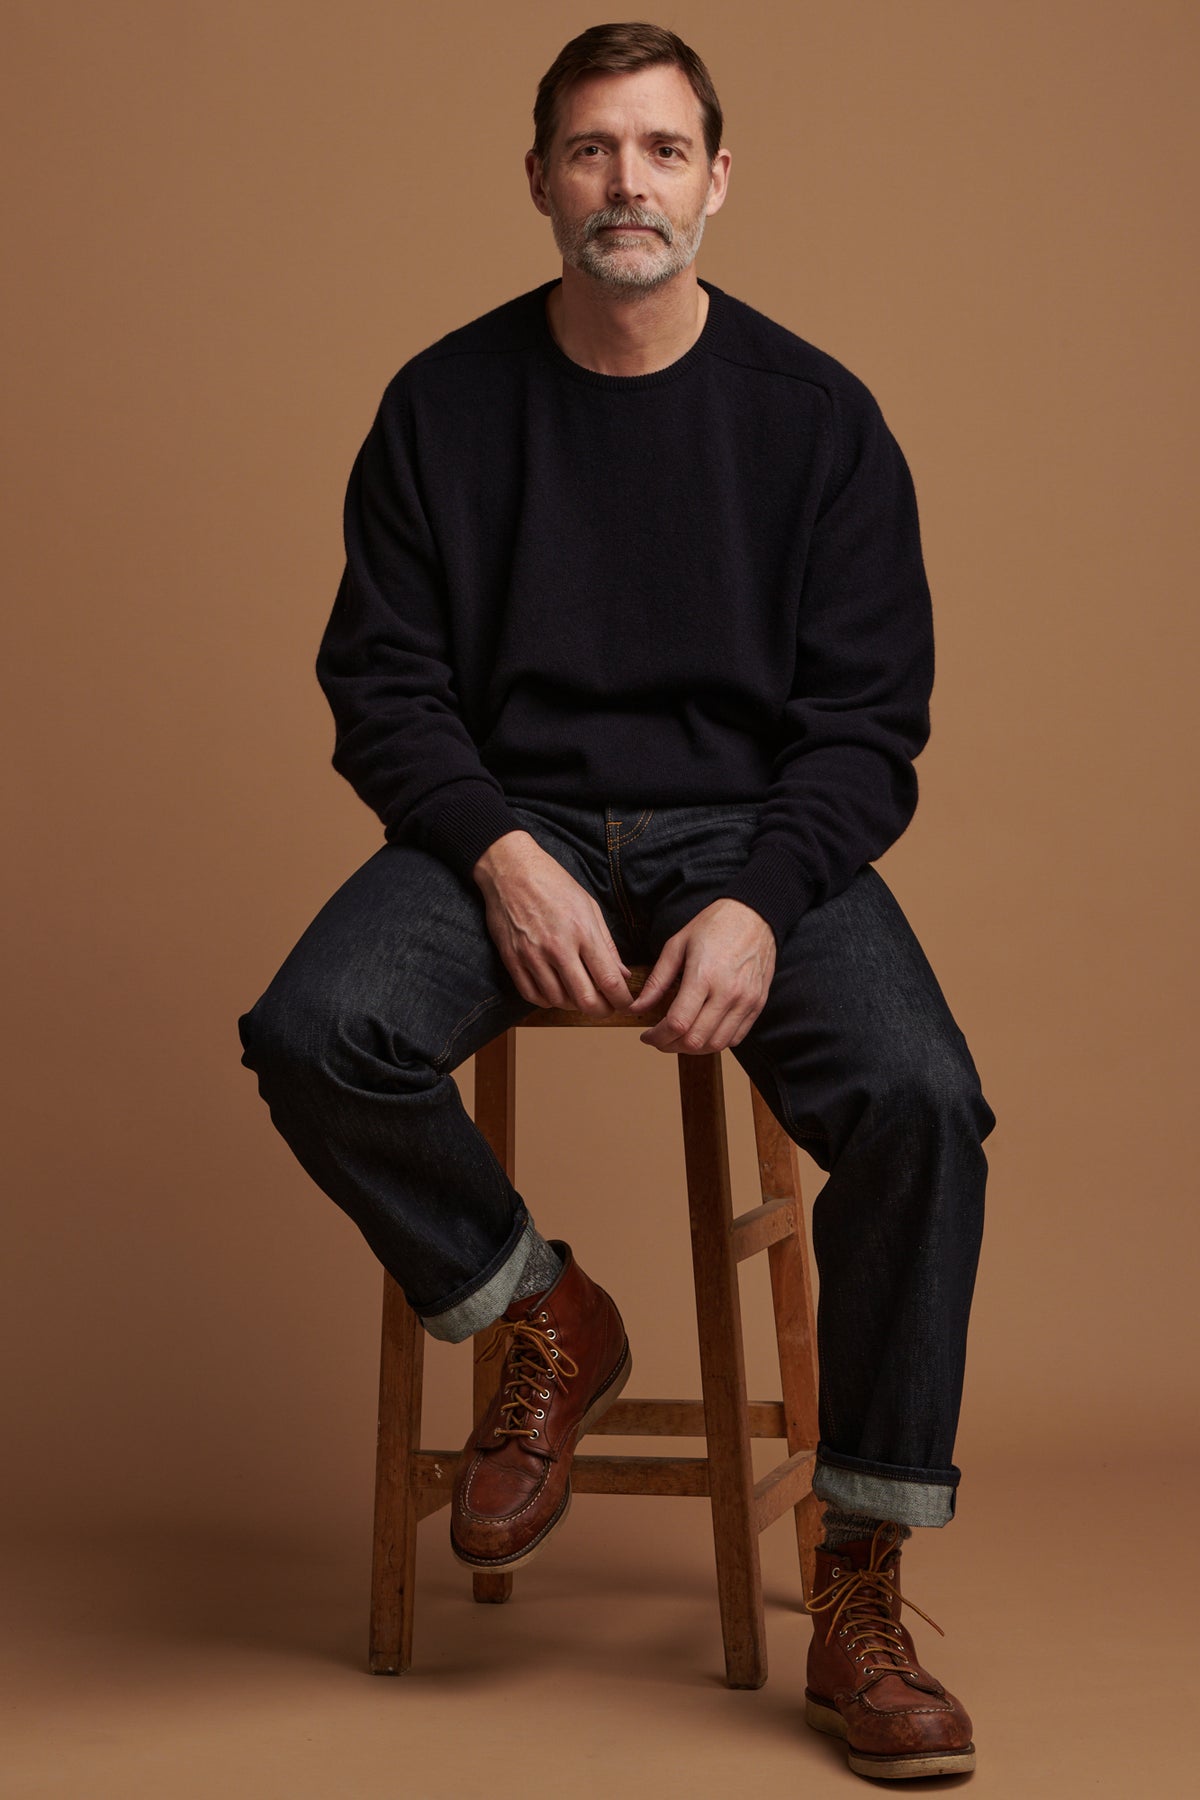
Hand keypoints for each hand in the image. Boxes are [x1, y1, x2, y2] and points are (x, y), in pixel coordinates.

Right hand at [473, 831, 635, 1013]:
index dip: (622, 1000)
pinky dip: (548, 1001)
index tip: (626, 1003)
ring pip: (559, 1001)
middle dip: (601, 1010)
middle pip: (585, 999)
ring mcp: (532, 955)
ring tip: (581, 996)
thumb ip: (606, 944)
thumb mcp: (588, 906)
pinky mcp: (513, 959)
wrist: (510, 869)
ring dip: (574, 1005)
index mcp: (582, 931)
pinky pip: (532, 995)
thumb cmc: (553, 883)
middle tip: (606, 1007)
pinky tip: (556, 993)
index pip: (609, 980)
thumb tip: (623, 974)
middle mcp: (558, 947)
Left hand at [628, 898, 775, 1053]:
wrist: (754, 914)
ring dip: (693, 1048)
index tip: (647, 1035)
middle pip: (696, 1040)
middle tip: (659, 1039)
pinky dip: (716, 1042)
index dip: (657, 1036)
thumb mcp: (677, 945)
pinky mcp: (758, 1004)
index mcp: (704, 975)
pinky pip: (736, 1038)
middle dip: (671, 1046)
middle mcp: (728, 992)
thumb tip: (638, 1007)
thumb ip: (657, 980)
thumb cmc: (713, 925)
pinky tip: (702, 1031)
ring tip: (679, 1038)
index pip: (678, 1023)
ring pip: (716, 1044)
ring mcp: (746, 1001)